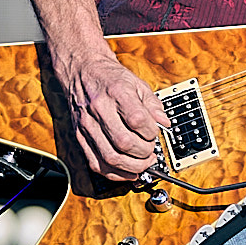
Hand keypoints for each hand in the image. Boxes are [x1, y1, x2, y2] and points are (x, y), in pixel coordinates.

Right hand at [50, 42, 166, 186]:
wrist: (82, 71)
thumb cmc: (111, 78)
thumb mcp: (138, 84)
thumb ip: (153, 105)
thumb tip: (165, 124)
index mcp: (117, 93)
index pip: (137, 120)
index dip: (151, 132)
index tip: (155, 133)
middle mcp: (99, 110)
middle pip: (123, 142)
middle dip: (144, 153)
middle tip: (152, 151)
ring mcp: (87, 125)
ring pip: (109, 157)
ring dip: (131, 167)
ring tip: (144, 163)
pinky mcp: (80, 137)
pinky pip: (95, 163)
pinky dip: (114, 173)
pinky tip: (127, 171)